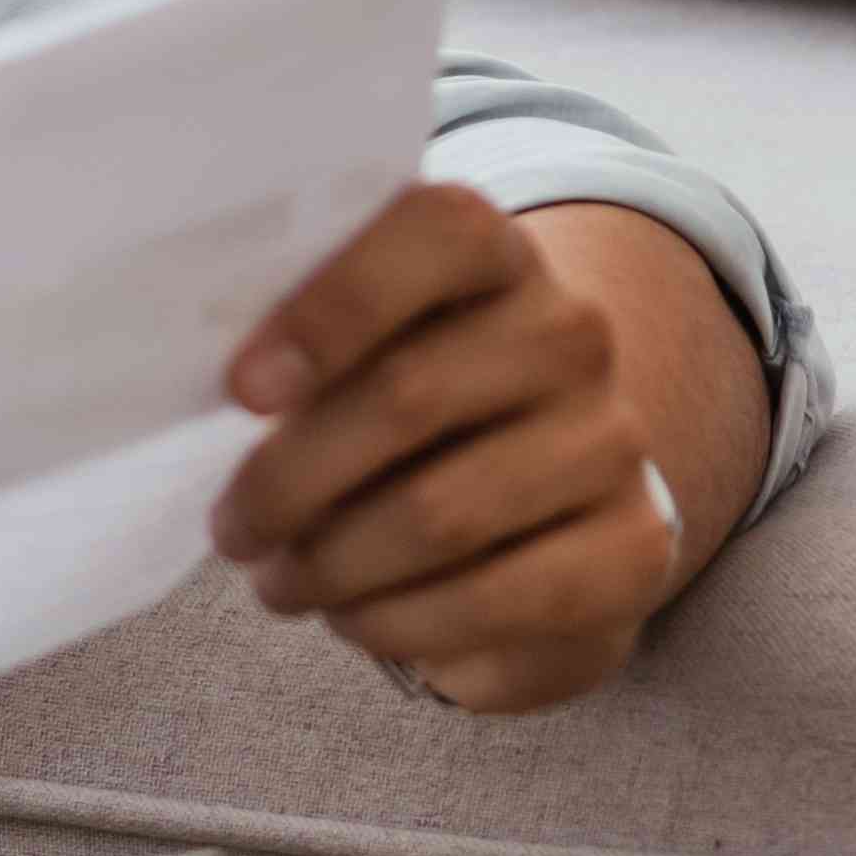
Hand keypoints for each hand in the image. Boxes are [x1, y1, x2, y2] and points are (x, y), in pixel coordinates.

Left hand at [206, 186, 732, 712]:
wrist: (541, 501)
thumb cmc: (402, 417)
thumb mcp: (354, 359)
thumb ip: (295, 357)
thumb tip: (220, 406)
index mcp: (493, 253)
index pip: (437, 231)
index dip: (332, 306)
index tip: (243, 390)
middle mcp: (570, 333)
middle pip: (409, 395)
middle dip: (290, 482)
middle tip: (234, 532)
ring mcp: (611, 441)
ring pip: (440, 513)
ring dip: (333, 566)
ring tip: (284, 583)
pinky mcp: (635, 550)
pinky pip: (494, 599)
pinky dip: (397, 623)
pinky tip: (355, 619)